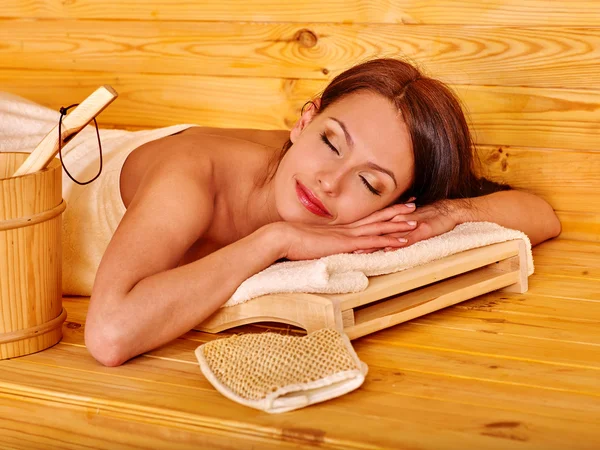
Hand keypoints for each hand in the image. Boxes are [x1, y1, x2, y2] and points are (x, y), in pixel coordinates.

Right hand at [275, 214, 417, 260]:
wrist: (280, 238)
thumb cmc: (290, 240)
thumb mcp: (309, 240)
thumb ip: (319, 241)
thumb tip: (323, 244)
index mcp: (339, 227)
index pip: (364, 217)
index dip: (380, 211)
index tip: (392, 204)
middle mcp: (346, 228)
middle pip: (375, 218)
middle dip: (395, 211)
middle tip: (413, 204)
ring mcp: (347, 235)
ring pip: (379, 228)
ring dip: (398, 225)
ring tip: (416, 221)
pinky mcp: (346, 244)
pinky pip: (373, 242)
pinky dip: (389, 241)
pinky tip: (403, 241)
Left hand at [350, 199, 459, 253]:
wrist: (450, 210)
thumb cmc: (430, 216)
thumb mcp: (408, 221)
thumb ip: (395, 226)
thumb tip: (381, 234)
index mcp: (394, 219)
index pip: (372, 227)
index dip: (357, 233)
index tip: (343, 241)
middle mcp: (399, 221)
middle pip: (376, 231)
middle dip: (359, 240)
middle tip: (344, 248)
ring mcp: (410, 225)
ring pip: (389, 235)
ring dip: (374, 244)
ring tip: (360, 252)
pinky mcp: (422, 230)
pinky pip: (409, 238)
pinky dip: (398, 244)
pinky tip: (389, 250)